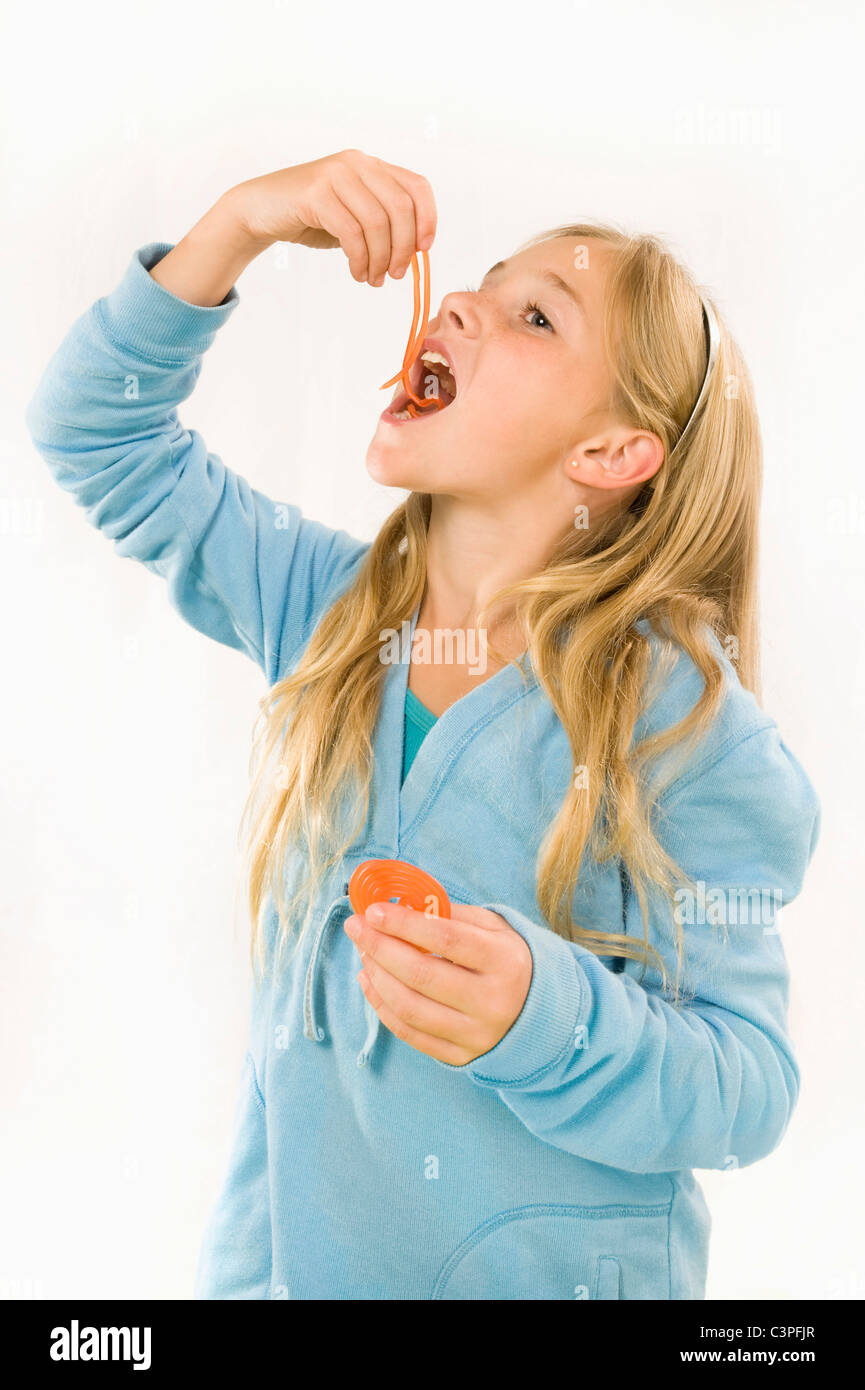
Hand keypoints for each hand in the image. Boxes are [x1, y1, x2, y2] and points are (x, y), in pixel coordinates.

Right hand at [226, 147, 436, 285]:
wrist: (262, 210)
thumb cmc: (313, 217)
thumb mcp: (356, 218)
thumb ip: (384, 226)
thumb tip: (414, 252)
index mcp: (372, 166)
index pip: (417, 187)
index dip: (428, 219)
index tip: (423, 250)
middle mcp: (357, 163)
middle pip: (401, 208)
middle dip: (403, 249)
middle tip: (395, 275)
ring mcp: (336, 174)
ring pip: (377, 223)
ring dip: (380, 259)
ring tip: (372, 278)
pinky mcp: (316, 192)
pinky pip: (351, 232)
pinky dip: (359, 259)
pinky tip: (356, 272)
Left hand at [343, 900, 532, 1065]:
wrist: (539, 1013)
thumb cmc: (508, 961)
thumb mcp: (495, 929)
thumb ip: (452, 916)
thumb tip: (400, 906)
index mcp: (505, 962)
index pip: (446, 939)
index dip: (405, 924)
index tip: (374, 910)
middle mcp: (492, 1001)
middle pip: (422, 974)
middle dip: (380, 947)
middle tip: (355, 927)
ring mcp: (476, 1034)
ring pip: (410, 1007)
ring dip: (377, 976)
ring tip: (363, 952)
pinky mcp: (460, 1057)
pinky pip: (410, 1033)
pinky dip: (382, 1006)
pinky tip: (369, 981)